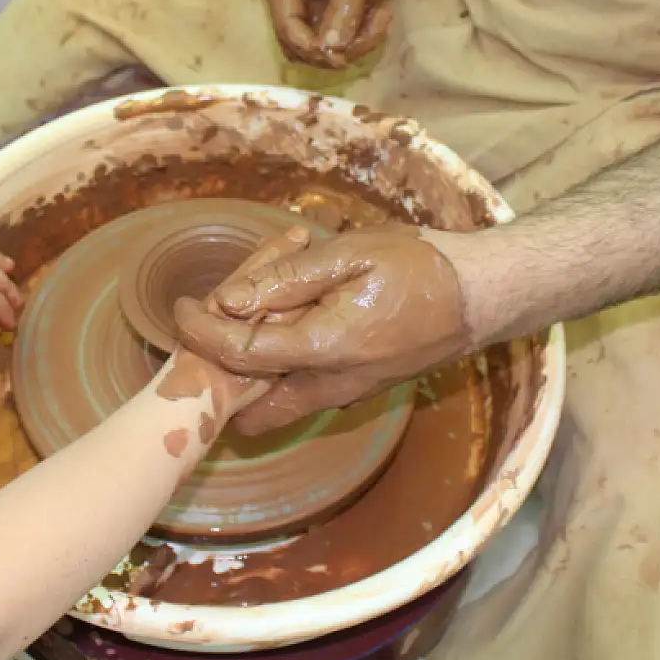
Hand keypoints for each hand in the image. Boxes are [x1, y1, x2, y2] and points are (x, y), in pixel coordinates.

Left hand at [174, 225, 471, 435]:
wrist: (480, 295)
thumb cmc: (418, 265)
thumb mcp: (348, 255)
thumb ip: (286, 279)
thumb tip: (230, 301)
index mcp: (324, 348)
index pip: (240, 355)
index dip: (200, 332)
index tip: (179, 306)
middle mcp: (332, 385)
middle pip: (252, 404)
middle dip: (218, 372)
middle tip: (207, 323)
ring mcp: (347, 392)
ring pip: (277, 404)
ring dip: (248, 373)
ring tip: (243, 318)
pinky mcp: (358, 387)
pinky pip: (302, 391)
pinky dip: (277, 368)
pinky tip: (281, 322)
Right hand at [264, 0, 398, 68]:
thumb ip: (346, 6)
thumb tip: (331, 47)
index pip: (287, 27)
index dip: (313, 49)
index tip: (345, 55)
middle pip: (299, 45)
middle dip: (337, 47)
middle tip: (374, 30)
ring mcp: (302, 7)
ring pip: (318, 49)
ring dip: (353, 44)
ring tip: (382, 15)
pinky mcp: (320, 15)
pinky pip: (334, 42)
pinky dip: (359, 37)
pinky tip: (379, 14)